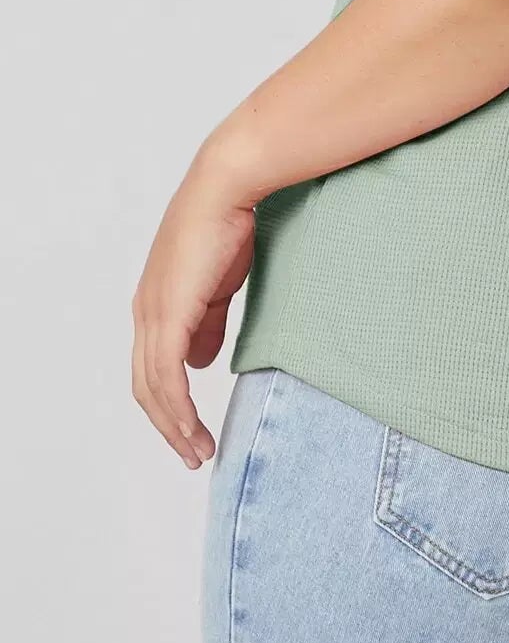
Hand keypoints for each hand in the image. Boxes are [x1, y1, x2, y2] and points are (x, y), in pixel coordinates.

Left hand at [130, 158, 255, 468]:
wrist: (226, 188)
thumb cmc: (228, 225)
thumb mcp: (219, 284)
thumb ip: (209, 323)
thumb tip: (203, 362)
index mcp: (155, 305)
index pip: (153, 369)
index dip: (169, 405)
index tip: (193, 431)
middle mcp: (145, 313)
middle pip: (146, 388)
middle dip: (169, 427)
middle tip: (194, 454)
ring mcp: (153, 314)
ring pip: (154, 388)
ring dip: (175, 426)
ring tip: (199, 451)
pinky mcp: (168, 313)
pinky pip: (167, 375)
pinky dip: (178, 407)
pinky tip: (192, 426)